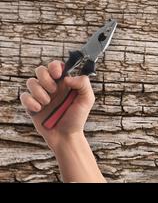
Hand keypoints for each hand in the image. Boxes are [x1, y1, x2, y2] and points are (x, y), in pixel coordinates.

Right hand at [20, 60, 103, 181]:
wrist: (66, 136)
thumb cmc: (77, 118)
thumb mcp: (87, 99)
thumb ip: (83, 84)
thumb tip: (67, 77)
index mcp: (65, 83)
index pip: (56, 66)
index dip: (54, 66)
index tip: (58, 74)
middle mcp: (52, 87)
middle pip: (40, 70)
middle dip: (45, 78)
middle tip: (54, 90)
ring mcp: (41, 96)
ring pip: (31, 82)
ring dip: (39, 92)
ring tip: (48, 103)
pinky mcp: (32, 106)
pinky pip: (24, 96)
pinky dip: (30, 102)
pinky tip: (39, 109)